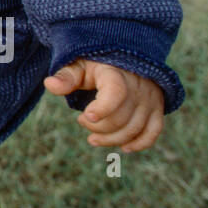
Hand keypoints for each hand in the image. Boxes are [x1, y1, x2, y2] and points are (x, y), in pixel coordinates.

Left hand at [44, 59, 164, 151]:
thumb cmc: (95, 65)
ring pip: (135, 128)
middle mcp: (137, 86)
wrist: (123, 60)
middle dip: (98, 127)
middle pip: (122, 117)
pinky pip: (153, 131)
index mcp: (116, 73)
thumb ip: (66, 77)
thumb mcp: (79, 66)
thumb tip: (49, 84)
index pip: (115, 92)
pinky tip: (124, 148)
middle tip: (81, 121)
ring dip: (113, 140)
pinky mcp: (157, 108)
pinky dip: (140, 143)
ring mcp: (149, 98)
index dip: (102, 108)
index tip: (85, 116)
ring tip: (93, 138)